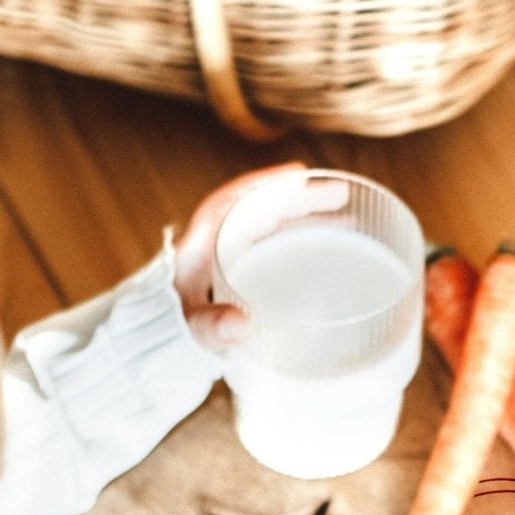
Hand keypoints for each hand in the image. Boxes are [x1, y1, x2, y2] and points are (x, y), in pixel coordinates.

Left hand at [173, 163, 347, 351]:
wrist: (162, 339)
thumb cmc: (172, 327)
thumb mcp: (192, 324)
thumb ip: (210, 325)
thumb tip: (239, 325)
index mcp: (204, 239)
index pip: (237, 199)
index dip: (268, 185)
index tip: (299, 175)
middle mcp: (223, 239)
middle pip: (266, 209)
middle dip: (303, 199)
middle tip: (341, 194)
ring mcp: (238, 255)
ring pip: (278, 227)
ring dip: (311, 220)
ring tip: (351, 220)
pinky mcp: (249, 273)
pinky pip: (280, 248)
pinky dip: (305, 244)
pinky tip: (331, 252)